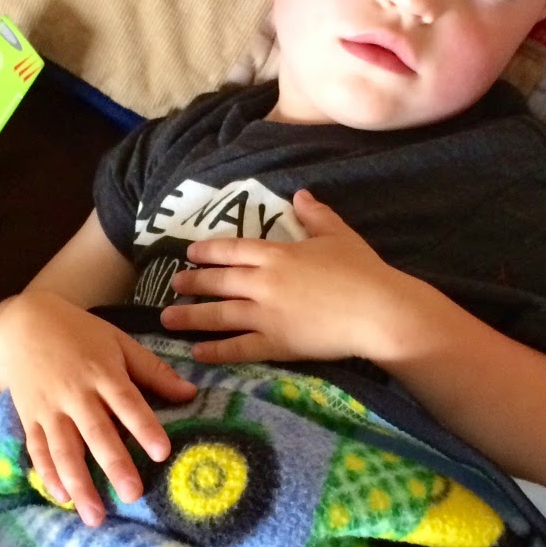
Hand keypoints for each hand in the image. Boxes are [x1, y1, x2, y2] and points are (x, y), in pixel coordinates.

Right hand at [0, 290, 195, 525]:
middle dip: (114, 465)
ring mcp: (49, 408)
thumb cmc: (81, 334)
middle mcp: (75, 393)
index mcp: (101, 371)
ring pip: (64, 449)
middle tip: (133, 494)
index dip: (144, 427)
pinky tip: (62, 498)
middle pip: (96, 432)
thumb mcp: (119, 342)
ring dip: (80, 483)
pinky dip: (48, 474)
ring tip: (96, 515)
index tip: (162, 452)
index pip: (126, 402)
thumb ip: (153, 371)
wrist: (24, 324)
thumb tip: (190, 394)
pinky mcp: (29, 418)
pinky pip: (38, 450)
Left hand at [160, 189, 396, 364]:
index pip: (232, 250)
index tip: (190, 253)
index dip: (208, 251)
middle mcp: (264, 282)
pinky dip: (215, 350)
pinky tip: (196, 352)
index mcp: (278, 254)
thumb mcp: (338, 235)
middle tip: (173, 284)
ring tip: (167, 319)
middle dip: (192, 283)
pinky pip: (238, 348)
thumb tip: (300, 194)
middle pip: (218, 281)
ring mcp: (267, 315)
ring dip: (190, 317)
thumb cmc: (363, 270)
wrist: (378, 311)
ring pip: (219, 315)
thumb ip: (315, 215)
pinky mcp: (276, 344)